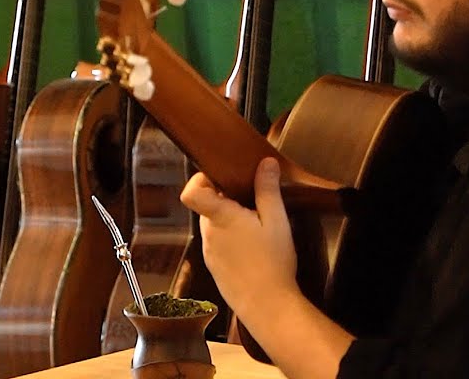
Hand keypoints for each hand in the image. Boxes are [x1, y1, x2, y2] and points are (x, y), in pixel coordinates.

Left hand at [179, 157, 297, 316]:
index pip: (191, 191)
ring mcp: (209, 251)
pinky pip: (218, 243)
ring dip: (230, 220)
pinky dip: (231, 239)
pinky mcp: (214, 265)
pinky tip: (252, 247)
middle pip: (207, 205)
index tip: (222, 177)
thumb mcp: (277, 221)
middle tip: (252, 201)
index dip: (201, 179)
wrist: (267, 307)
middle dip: (226, 198)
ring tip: (256, 226)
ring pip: (213, 224)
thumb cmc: (273, 264)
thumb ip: (268, 189)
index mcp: (220, 217)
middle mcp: (208, 233)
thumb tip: (265, 163)